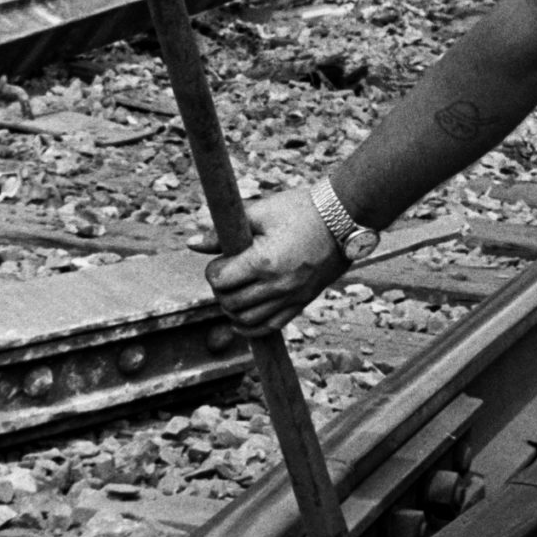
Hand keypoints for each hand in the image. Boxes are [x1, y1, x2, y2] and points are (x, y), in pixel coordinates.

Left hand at [200, 187, 344, 331]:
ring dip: (233, 310)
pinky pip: (270, 327)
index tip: (221, 260)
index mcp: (264, 261)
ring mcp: (291, 297)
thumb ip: (224, 231)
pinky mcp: (302, 302)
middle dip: (221, 290)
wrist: (344, 218)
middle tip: (227, 274)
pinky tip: (242, 318)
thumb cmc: (302, 210)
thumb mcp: (261, 212)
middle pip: (230, 303)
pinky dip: (251, 327)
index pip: (220, 280)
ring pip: (247, 320)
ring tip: (235, 292)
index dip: (213, 271)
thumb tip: (192, 243)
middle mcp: (278, 285)